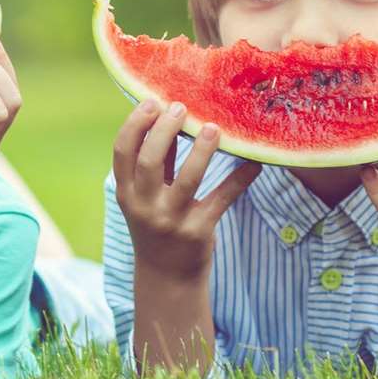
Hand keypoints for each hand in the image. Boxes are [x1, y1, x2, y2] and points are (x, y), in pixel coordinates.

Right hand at [113, 100, 260, 279]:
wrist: (167, 276)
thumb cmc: (156, 223)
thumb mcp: (145, 196)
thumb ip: (155, 163)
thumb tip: (170, 118)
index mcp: (127, 192)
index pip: (122, 151)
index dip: (136, 123)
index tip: (153, 102)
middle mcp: (144, 206)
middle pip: (149, 160)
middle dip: (165, 130)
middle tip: (182, 108)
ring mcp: (171, 220)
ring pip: (187, 179)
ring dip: (201, 150)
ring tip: (214, 128)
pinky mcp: (198, 232)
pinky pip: (222, 199)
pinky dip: (239, 179)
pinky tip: (254, 163)